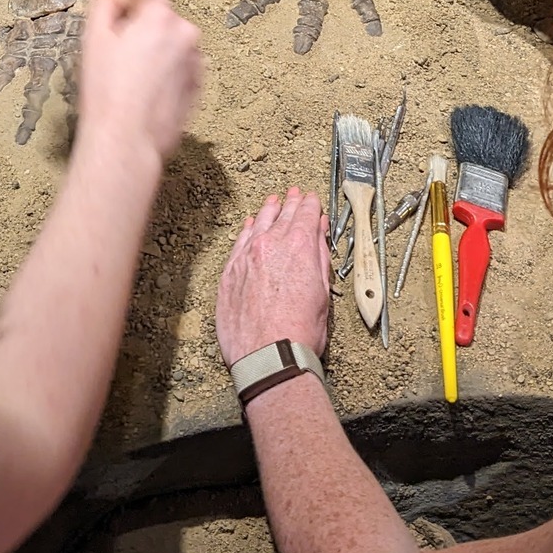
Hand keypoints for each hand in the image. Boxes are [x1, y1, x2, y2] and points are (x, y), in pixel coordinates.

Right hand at [76, 0, 203, 165]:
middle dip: (145, 34)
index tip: (117, 32)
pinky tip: (147, 94)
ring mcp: (195, 63)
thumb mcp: (93, 38)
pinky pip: (181, 71)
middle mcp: (186, 35)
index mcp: (161, 17)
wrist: (126, 138)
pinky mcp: (198, 87)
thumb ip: (105, 5)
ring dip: (158, 56)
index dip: (129, 14)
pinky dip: (167, 77)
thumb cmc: (108, 91)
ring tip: (134, 81)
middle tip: (122, 59)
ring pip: (173, 48)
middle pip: (164, 23)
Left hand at [216, 187, 330, 365]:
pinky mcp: (230, 273)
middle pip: (283, 215)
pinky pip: (239, 242)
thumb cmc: (299, 332)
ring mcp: (246, 257)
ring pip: (259, 223)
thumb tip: (319, 232)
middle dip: (291, 203)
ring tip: (274, 202)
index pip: (306, 214)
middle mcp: (271, 245)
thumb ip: (319, 256)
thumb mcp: (323, 292)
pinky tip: (251, 225)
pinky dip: (248, 230)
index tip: (312, 200)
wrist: (268, 357)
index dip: (311, 205)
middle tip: (295, 195)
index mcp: (299, 247)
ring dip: (269, 211)